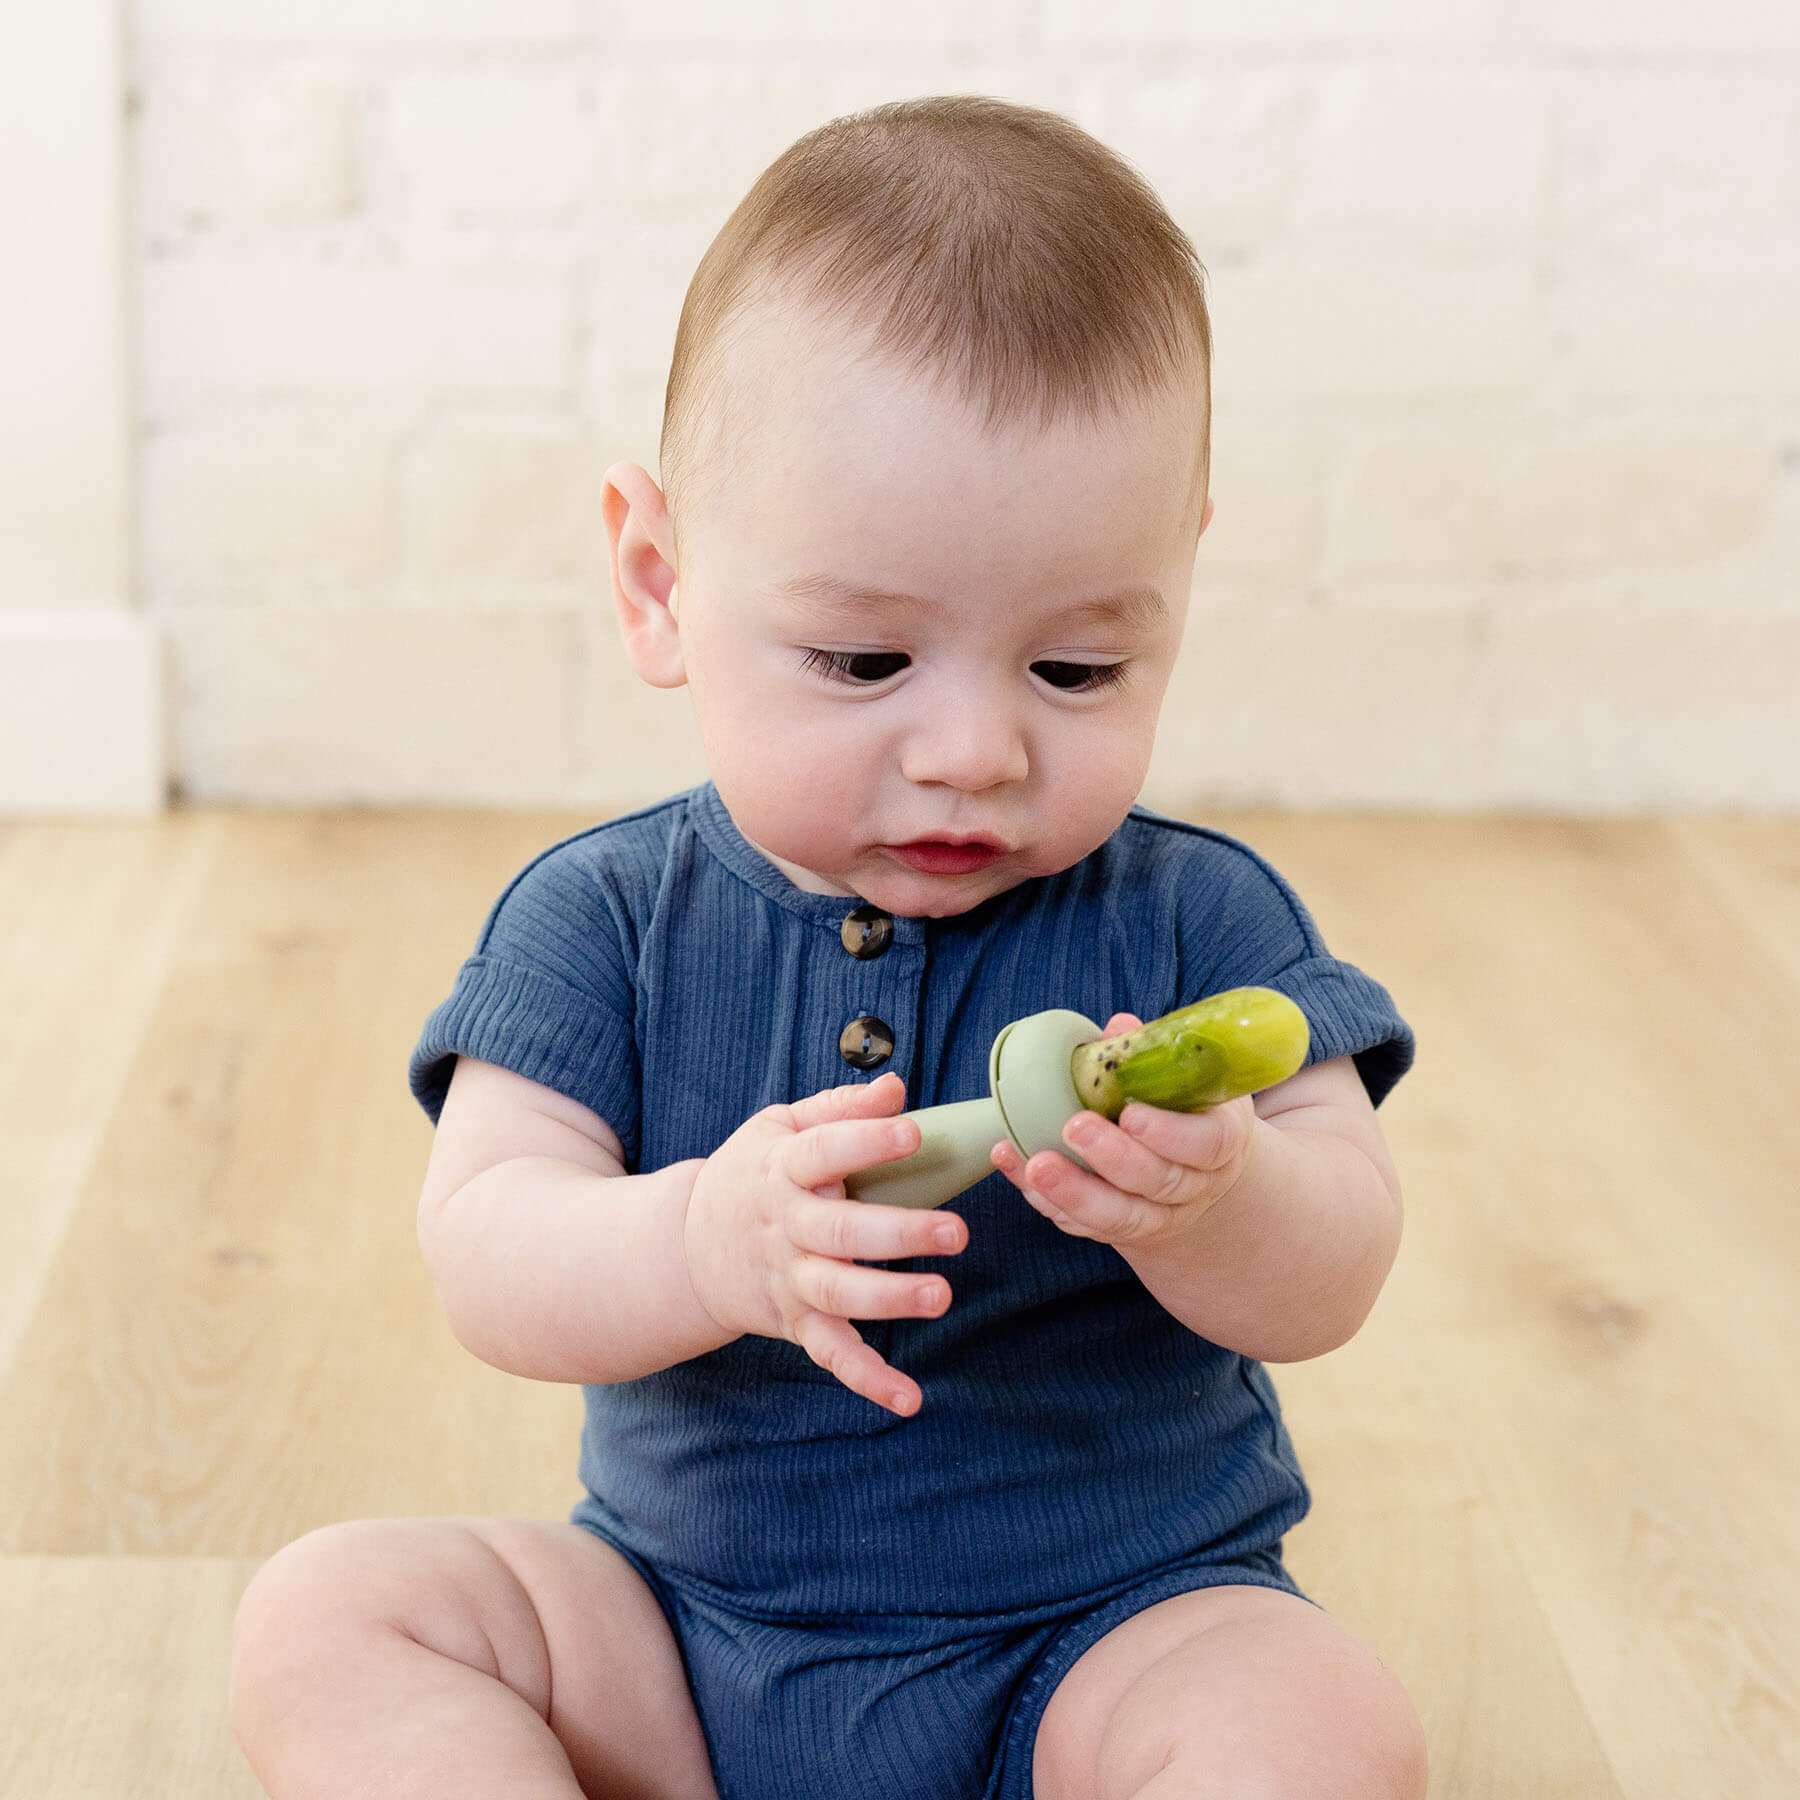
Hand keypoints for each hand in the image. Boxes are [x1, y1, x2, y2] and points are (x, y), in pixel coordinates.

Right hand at [684, 1070, 966, 1416]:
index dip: (866, 1141)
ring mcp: (791, 1280)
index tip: (912, 1131)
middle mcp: (787, 1227)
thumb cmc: (753, 1174)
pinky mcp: (798, 1322)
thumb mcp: (778, 1127)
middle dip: (898, 1232)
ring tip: (940, 1295)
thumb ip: (838, 1108)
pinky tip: (908, 1398)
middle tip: (956, 1231)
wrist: (687, 1248)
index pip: (824, 1150)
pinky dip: (868, 1380)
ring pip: (839, 1294)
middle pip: (840, 1231)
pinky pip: (832, 1354)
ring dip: (890, 1299)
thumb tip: (895, 1086)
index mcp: (783, 1168)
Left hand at [989, 1012, 1260, 1251]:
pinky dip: (1044, 1199)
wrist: (1194, 1174)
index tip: (1131, 1114)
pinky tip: (1014, 1165)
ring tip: (1035, 1164)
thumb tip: (1120, 1025)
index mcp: (1220, 1141)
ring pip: (1120, 1217)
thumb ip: (1153, 1055)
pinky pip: (1081, 1224)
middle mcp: (1194, 1187)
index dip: (1170, 1134)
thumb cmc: (1186, 1111)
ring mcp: (1159, 1216)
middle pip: (1158, 1182)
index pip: (1207, 1145)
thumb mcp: (1187, 1081)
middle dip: (1112, 1158)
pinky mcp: (1119, 1231)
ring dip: (1073, 1192)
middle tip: (1074, 1127)